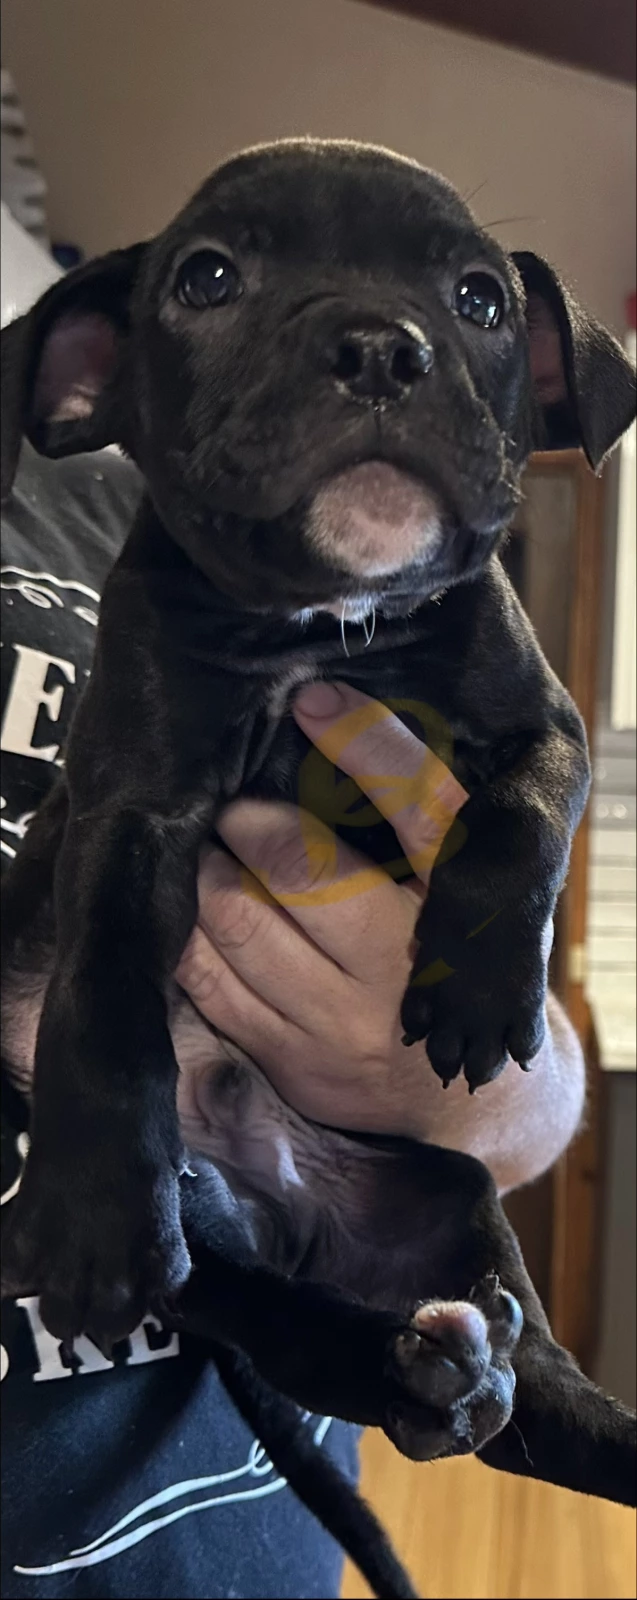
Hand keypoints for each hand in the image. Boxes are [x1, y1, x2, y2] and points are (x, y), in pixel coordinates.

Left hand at [176, 683, 583, 1186]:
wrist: (475, 1097)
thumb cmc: (460, 957)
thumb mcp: (464, 885)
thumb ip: (419, 815)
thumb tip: (333, 716)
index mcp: (463, 905)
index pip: (422, 809)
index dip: (367, 745)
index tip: (312, 698)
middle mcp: (407, 966)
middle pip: (304, 872)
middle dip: (249, 821)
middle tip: (230, 800)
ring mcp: (344, 1025)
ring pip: (239, 927)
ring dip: (204, 873)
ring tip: (200, 848)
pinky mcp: (296, 1063)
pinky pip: (211, 987)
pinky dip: (187, 936)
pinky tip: (188, 908)